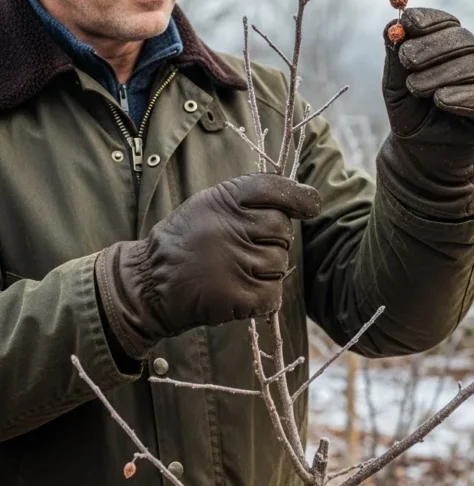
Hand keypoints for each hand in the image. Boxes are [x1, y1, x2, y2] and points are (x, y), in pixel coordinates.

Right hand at [95, 174, 320, 358]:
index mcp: (224, 199)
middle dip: (274, 240)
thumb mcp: (208, 204)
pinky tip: (242, 291)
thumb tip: (304, 199)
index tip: (310, 206)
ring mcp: (235, 262)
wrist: (150, 282)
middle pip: (283, 230)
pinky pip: (273, 293)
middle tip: (247, 248)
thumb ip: (248, 199)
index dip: (298, 197)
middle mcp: (230, 227)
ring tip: (237, 270)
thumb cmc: (187, 240)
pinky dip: (264, 296)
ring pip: (280, 263)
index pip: (274, 188)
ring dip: (267, 270)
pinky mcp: (237, 296)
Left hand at [380, 7, 473, 217]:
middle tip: (406, 59)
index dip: (429, 19)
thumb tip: (390, 27)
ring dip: (442, 74)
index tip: (407, 22)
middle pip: (464, 41)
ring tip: (416, 88)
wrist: (421, 156)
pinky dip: (465, 97)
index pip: (447, 23)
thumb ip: (394, 59)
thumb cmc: (411, 116)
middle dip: (432, 47)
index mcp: (450, 48)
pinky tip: (442, 100)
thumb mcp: (395, 88)